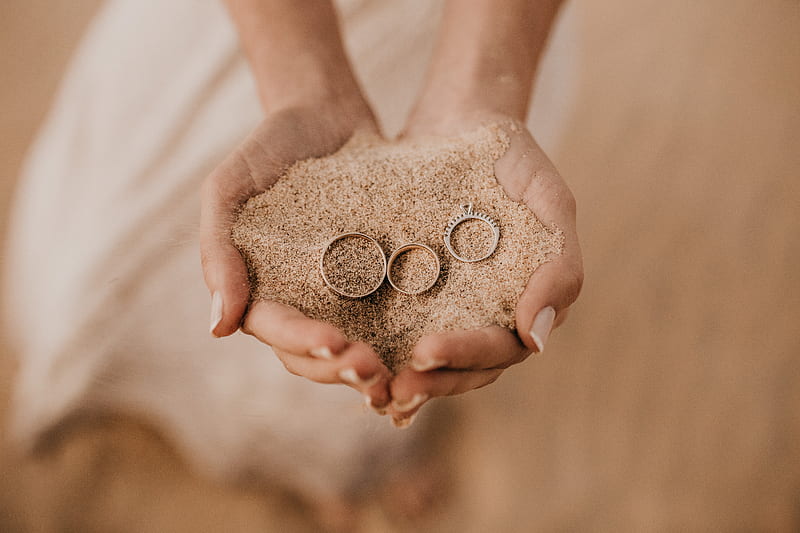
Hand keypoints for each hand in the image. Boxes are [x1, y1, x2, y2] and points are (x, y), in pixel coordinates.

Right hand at [200, 101, 393, 408]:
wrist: (324, 114)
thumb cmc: (266, 147)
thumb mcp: (229, 188)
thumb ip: (217, 251)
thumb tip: (218, 329)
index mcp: (259, 288)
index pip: (276, 329)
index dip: (303, 343)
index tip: (333, 344)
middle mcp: (300, 300)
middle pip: (314, 354)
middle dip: (341, 369)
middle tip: (374, 374)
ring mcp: (340, 293)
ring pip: (352, 346)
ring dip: (371, 368)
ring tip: (399, 377)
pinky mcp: (378, 279)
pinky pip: (388, 316)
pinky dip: (402, 339)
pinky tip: (427, 351)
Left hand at [387, 114, 583, 425]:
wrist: (462, 119)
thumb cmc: (514, 158)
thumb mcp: (549, 202)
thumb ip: (559, 268)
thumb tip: (537, 341)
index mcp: (525, 303)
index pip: (501, 348)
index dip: (466, 357)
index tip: (426, 353)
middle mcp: (487, 312)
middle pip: (463, 368)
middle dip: (428, 382)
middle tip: (391, 391)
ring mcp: (449, 304)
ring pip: (428, 359)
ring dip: (401, 377)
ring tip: (366, 385)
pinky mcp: (410, 289)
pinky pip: (394, 326)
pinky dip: (377, 347)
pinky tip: (346, 356)